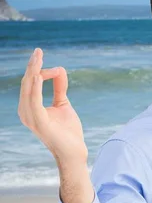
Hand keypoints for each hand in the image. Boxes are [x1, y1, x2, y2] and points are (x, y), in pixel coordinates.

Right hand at [18, 48, 87, 164]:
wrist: (74, 151)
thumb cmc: (68, 131)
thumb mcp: (63, 103)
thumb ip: (59, 88)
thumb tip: (59, 69)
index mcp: (29, 107)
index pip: (30, 83)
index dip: (40, 71)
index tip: (58, 69)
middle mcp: (26, 112)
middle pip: (26, 83)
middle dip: (33, 65)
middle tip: (38, 50)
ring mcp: (30, 118)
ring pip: (28, 89)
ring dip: (33, 71)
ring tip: (38, 57)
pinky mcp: (39, 123)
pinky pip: (34, 101)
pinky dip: (36, 87)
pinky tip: (39, 75)